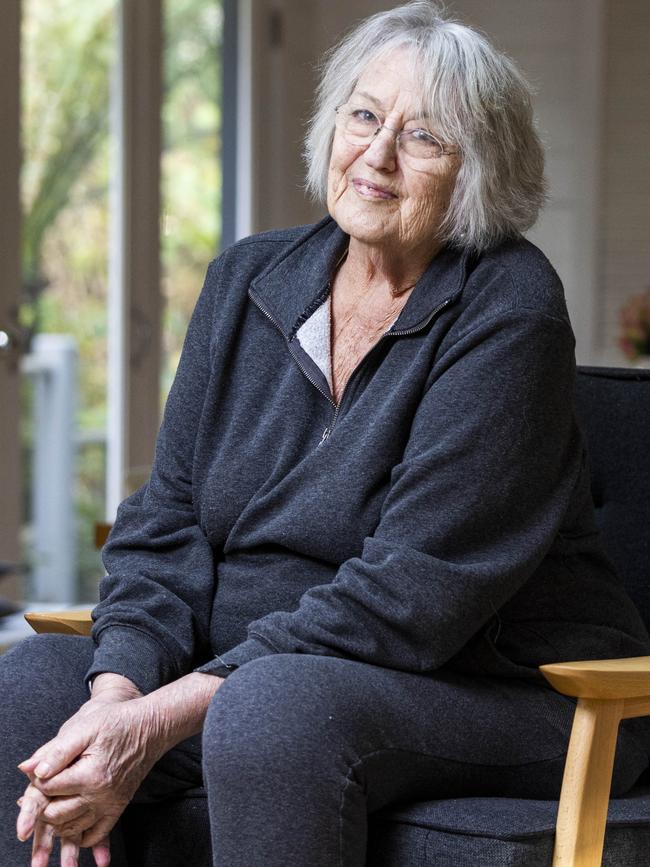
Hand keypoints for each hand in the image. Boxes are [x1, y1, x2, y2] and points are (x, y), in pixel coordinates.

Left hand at [17, 675, 154, 865]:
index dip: (37, 780)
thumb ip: (57, 751)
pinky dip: (78, 835)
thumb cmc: (118, 722)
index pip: (48, 789)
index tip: (40, 770)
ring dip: (55, 820)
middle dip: (42, 803)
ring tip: (52, 802)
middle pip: (55, 814)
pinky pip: (94, 834)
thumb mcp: (86, 726)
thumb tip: (30, 770)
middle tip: (43, 788)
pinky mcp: (118, 808)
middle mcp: (101, 796)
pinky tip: (71, 822)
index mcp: (90, 775)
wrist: (151, 727)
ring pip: (71, 828)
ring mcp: (110, 804)